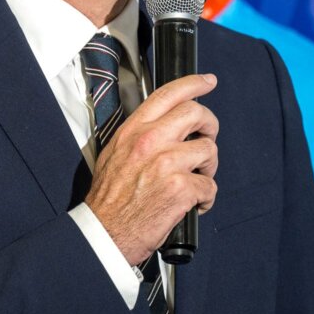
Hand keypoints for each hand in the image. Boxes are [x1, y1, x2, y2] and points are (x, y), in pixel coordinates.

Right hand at [85, 73, 219, 266]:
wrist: (103, 232)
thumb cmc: (108, 199)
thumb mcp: (114, 154)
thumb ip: (138, 135)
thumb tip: (162, 125)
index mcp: (133, 131)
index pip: (168, 94)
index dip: (194, 84)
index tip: (208, 81)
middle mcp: (150, 141)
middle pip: (197, 114)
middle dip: (210, 125)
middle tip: (207, 138)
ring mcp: (167, 164)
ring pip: (208, 150)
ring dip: (209, 167)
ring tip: (197, 179)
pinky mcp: (181, 189)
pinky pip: (209, 186)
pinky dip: (206, 198)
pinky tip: (194, 204)